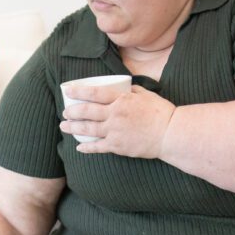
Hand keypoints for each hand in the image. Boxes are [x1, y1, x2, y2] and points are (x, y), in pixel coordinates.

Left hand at [60, 84, 176, 158]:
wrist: (170, 134)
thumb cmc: (161, 112)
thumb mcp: (146, 94)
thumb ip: (131, 90)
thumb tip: (122, 86)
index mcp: (121, 99)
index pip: (94, 93)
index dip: (79, 92)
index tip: (68, 91)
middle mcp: (115, 114)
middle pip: (87, 112)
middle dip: (72, 112)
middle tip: (65, 112)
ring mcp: (114, 131)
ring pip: (88, 129)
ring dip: (73, 127)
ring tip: (64, 126)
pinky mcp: (117, 146)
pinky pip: (98, 147)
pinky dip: (87, 147)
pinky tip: (79, 147)